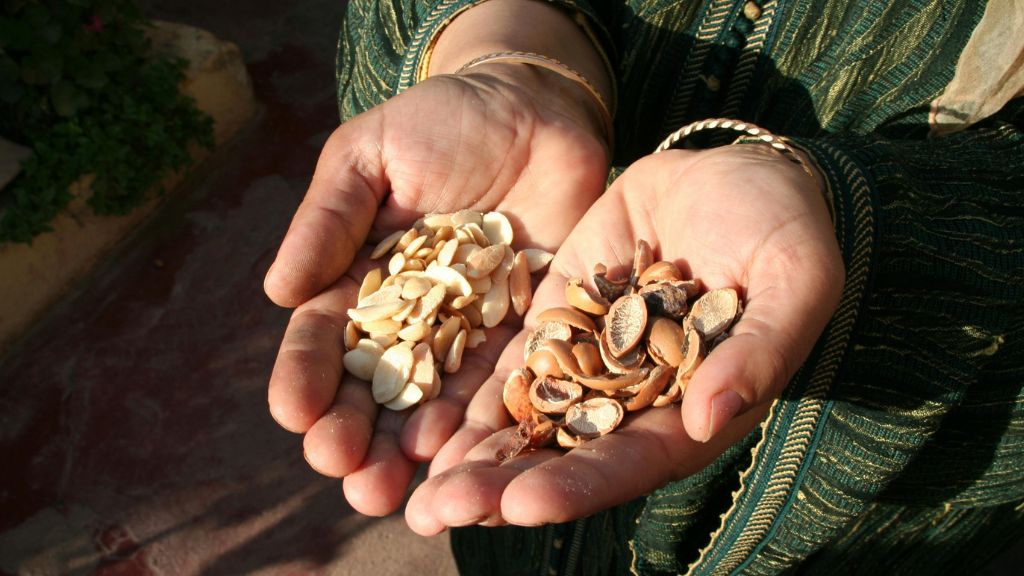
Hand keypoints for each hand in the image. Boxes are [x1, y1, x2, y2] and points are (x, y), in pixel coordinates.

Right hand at [264, 63, 609, 515]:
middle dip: (355, 430)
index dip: (308, 375)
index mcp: (363, 281)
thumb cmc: (439, 122)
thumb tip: (278, 292)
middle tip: (341, 469)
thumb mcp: (368, 156)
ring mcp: (470, 328)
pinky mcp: (526, 325)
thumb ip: (328, 220)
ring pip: (436, 397)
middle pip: (378, 385)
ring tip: (392, 487)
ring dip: (412, 444)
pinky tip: (461, 450)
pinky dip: (482, 416)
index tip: (293, 411)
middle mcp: (414, 318)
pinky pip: (503, 377)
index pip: (327, 338)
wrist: (531, 107)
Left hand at [405, 144, 844, 532]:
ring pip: (527, 417)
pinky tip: (421, 421)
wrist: (742, 176)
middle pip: (565, 454)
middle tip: (435, 515)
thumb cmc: (788, 231)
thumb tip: (711, 417)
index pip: (632, 460)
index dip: (579, 485)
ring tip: (414, 493)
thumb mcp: (796, 281)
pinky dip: (471, 394)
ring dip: (472, 456)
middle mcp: (634, 398)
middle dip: (502, 486)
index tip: (521, 506)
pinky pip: (512, 361)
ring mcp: (591, 357)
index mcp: (693, 408)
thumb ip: (761, 351)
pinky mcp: (560, 315)